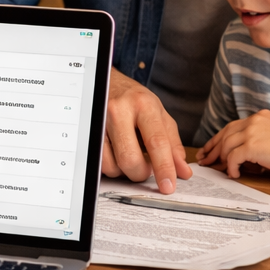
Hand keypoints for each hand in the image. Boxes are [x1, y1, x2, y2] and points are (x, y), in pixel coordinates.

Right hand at [101, 68, 191, 193]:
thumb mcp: (159, 115)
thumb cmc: (135, 100)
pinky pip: (98, 162)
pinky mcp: (87, 130)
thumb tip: (183, 172)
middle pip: (130, 158)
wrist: (107, 82)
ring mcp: (100, 120)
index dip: (164, 168)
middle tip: (145, 170)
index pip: (156, 142)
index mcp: (143, 105)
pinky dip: (111, 166)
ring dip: (124, 171)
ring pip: (111, 164)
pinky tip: (116, 154)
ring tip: (129, 156)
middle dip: (140, 173)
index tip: (168, 187)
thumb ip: (173, 144)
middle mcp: (119, 110)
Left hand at [197, 110, 269, 178]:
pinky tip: (233, 174)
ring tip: (216, 168)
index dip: (220, 137)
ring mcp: (251, 132)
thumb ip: (263, 139)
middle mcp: (253, 121)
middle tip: (204, 158)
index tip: (211, 146)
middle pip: (224, 134)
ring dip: (220, 158)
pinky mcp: (251, 145)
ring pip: (226, 145)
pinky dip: (230, 167)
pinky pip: (233, 157)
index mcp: (259, 117)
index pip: (232, 127)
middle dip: (212, 147)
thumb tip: (251, 157)